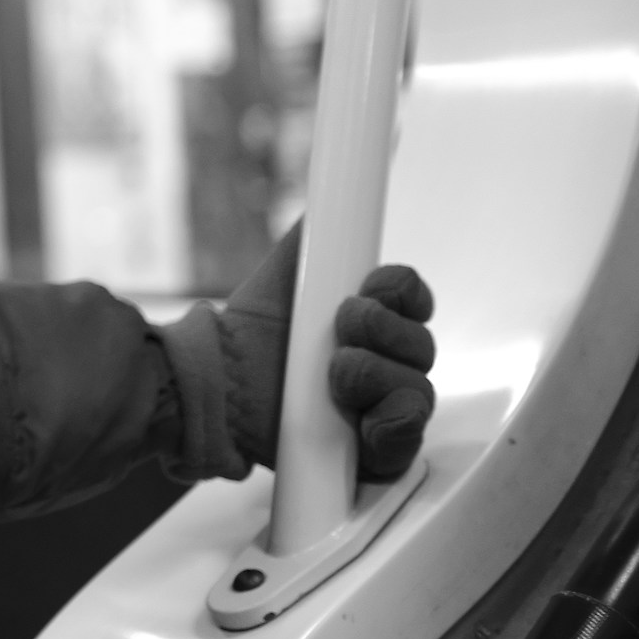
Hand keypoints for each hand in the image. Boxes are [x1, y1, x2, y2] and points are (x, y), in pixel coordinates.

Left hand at [159, 225, 436, 480]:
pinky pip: (407, 445)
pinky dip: (392, 431)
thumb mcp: (287, 267)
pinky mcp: (370, 453)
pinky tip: (364, 424)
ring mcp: (380, 409)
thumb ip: (319, 231)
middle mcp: (385, 363)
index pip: (414, 299)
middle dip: (380, 330)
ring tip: (332, 378)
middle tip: (339, 331)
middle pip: (421, 345)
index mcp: (373, 319)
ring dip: (375, 377)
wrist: (216, 380)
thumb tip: (339, 186)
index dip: (401, 291)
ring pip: (418, 392)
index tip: (368, 287)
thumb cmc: (250, 329)